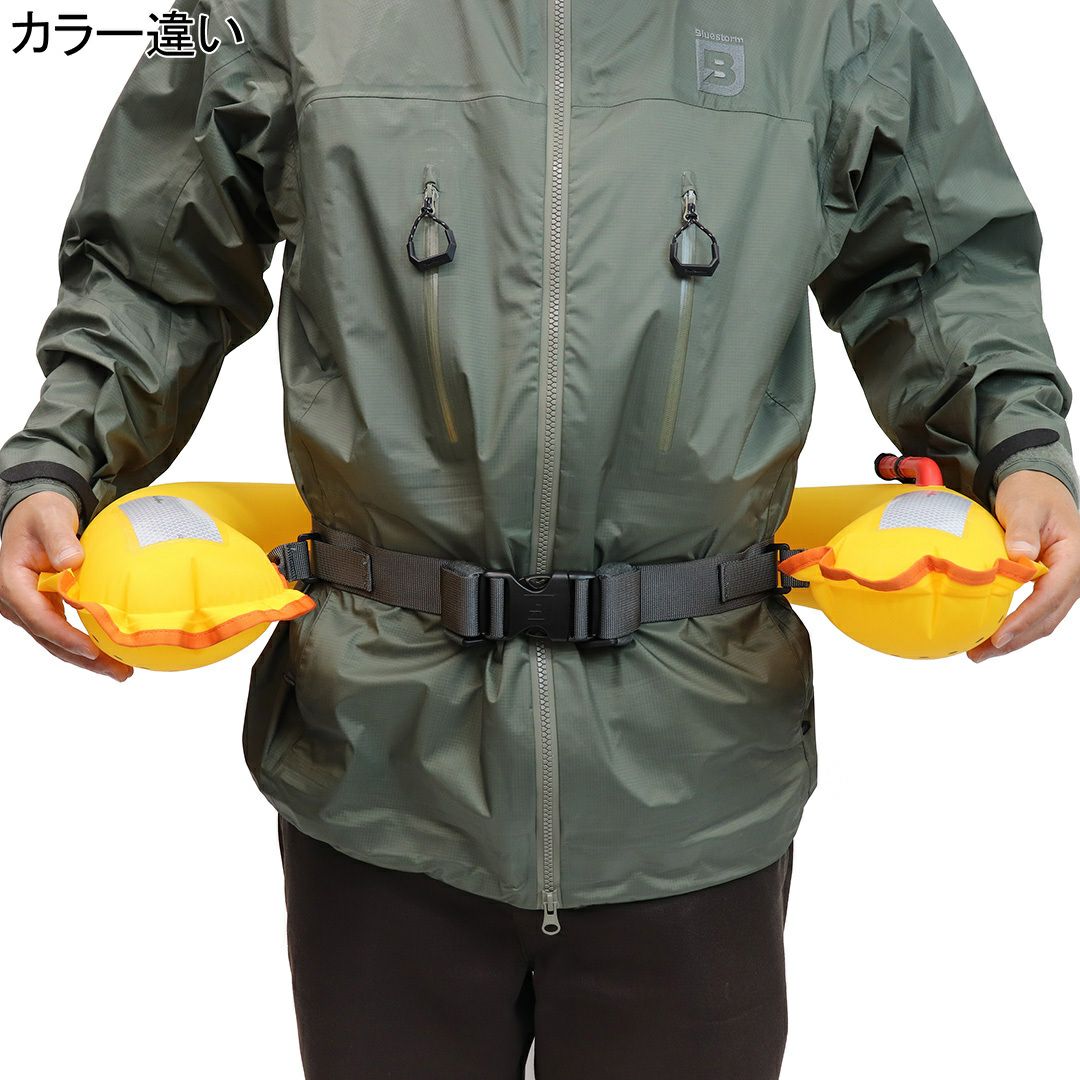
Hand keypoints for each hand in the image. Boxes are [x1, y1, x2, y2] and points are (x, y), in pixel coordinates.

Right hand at [0, 491, 132, 679]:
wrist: (37, 513)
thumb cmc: (42, 513)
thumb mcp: (50, 517)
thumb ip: (60, 538)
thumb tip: (71, 562)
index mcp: (10, 582)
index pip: (39, 618)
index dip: (66, 637)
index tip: (93, 650)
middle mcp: (15, 601)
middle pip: (49, 638)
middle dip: (84, 659)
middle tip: (119, 673)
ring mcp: (28, 608)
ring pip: (57, 641)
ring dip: (88, 659)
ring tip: (122, 672)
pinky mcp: (43, 609)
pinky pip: (64, 632)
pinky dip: (86, 645)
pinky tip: (113, 655)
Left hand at [968, 470, 1079, 661]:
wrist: (1038, 487)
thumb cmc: (1032, 494)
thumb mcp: (1025, 506)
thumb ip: (1022, 530)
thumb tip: (1020, 555)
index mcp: (1073, 557)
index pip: (1050, 596)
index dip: (1024, 619)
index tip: (999, 637)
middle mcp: (1073, 576)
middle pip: (1047, 617)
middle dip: (1016, 640)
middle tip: (979, 654)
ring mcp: (1062, 583)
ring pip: (1042, 620)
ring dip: (1014, 639)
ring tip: (979, 652)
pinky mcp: (1048, 586)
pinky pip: (1035, 612)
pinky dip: (1014, 626)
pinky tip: (989, 634)